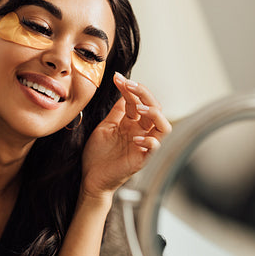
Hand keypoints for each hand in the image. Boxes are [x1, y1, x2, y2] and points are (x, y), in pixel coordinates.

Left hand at [81, 72, 171, 198]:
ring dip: (155, 114)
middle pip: (155, 108)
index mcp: (132, 123)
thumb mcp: (106, 127)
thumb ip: (117, 111)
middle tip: (129, 85)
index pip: (138, 101)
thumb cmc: (97, 155)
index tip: (117, 78)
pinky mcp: (141, 159)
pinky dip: (149, 141)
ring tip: (140, 108)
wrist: (91, 178)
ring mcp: (143, 145)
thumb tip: (122, 91)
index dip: (130, 88)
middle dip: (144, 93)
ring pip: (163, 126)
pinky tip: (136, 138)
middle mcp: (140, 132)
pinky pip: (154, 148)